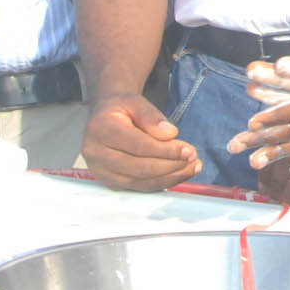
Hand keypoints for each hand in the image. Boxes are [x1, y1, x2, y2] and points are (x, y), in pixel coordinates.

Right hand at [81, 92, 200, 191]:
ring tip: (191, 167)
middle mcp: (95, 153)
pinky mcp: (110, 182)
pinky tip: (179, 174)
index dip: (165, 150)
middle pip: (139, 167)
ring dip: (170, 177)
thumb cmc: (121, 109)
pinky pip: (139, 187)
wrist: (104, 119)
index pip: (138, 145)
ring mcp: (100, 171)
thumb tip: (170, 134)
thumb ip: (151, 116)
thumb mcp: (135, 102)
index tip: (188, 150)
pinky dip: (161, 183)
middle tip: (193, 159)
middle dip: (170, 165)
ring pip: (140, 181)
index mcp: (101, 129)